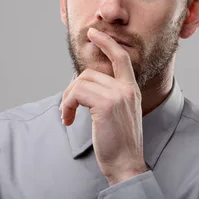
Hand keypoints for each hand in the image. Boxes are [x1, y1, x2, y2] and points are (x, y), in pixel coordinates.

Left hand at [59, 27, 147, 184]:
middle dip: (72, 89)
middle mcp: (127, 89)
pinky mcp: (106, 105)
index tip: (93, 33)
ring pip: (81, 82)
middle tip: (66, 108)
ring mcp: (118, 96)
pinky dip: (67, 105)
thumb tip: (84, 86)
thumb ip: (109, 96)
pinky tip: (68, 120)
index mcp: (132, 89)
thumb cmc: (119, 143)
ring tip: (67, 116)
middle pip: (90, 73)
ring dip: (67, 99)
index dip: (107, 43)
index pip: (121, 58)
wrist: (126, 165)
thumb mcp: (119, 114)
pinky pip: (77, 94)